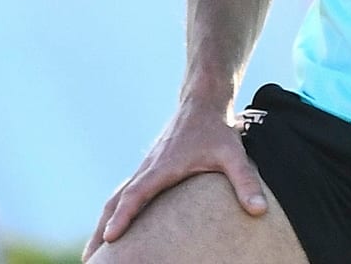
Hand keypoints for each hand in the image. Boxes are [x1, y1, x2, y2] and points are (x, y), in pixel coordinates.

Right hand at [82, 102, 268, 259]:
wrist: (203, 102)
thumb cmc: (218, 129)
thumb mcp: (235, 155)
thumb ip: (246, 182)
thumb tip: (260, 211)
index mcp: (162, 167)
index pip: (137, 194)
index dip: (124, 216)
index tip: (110, 238)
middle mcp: (148, 168)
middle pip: (115, 202)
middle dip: (102, 230)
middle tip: (90, 259)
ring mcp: (145, 168)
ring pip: (116, 198)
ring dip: (103, 223)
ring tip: (94, 252)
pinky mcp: (148, 168)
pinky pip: (124, 193)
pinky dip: (114, 211)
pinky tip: (113, 226)